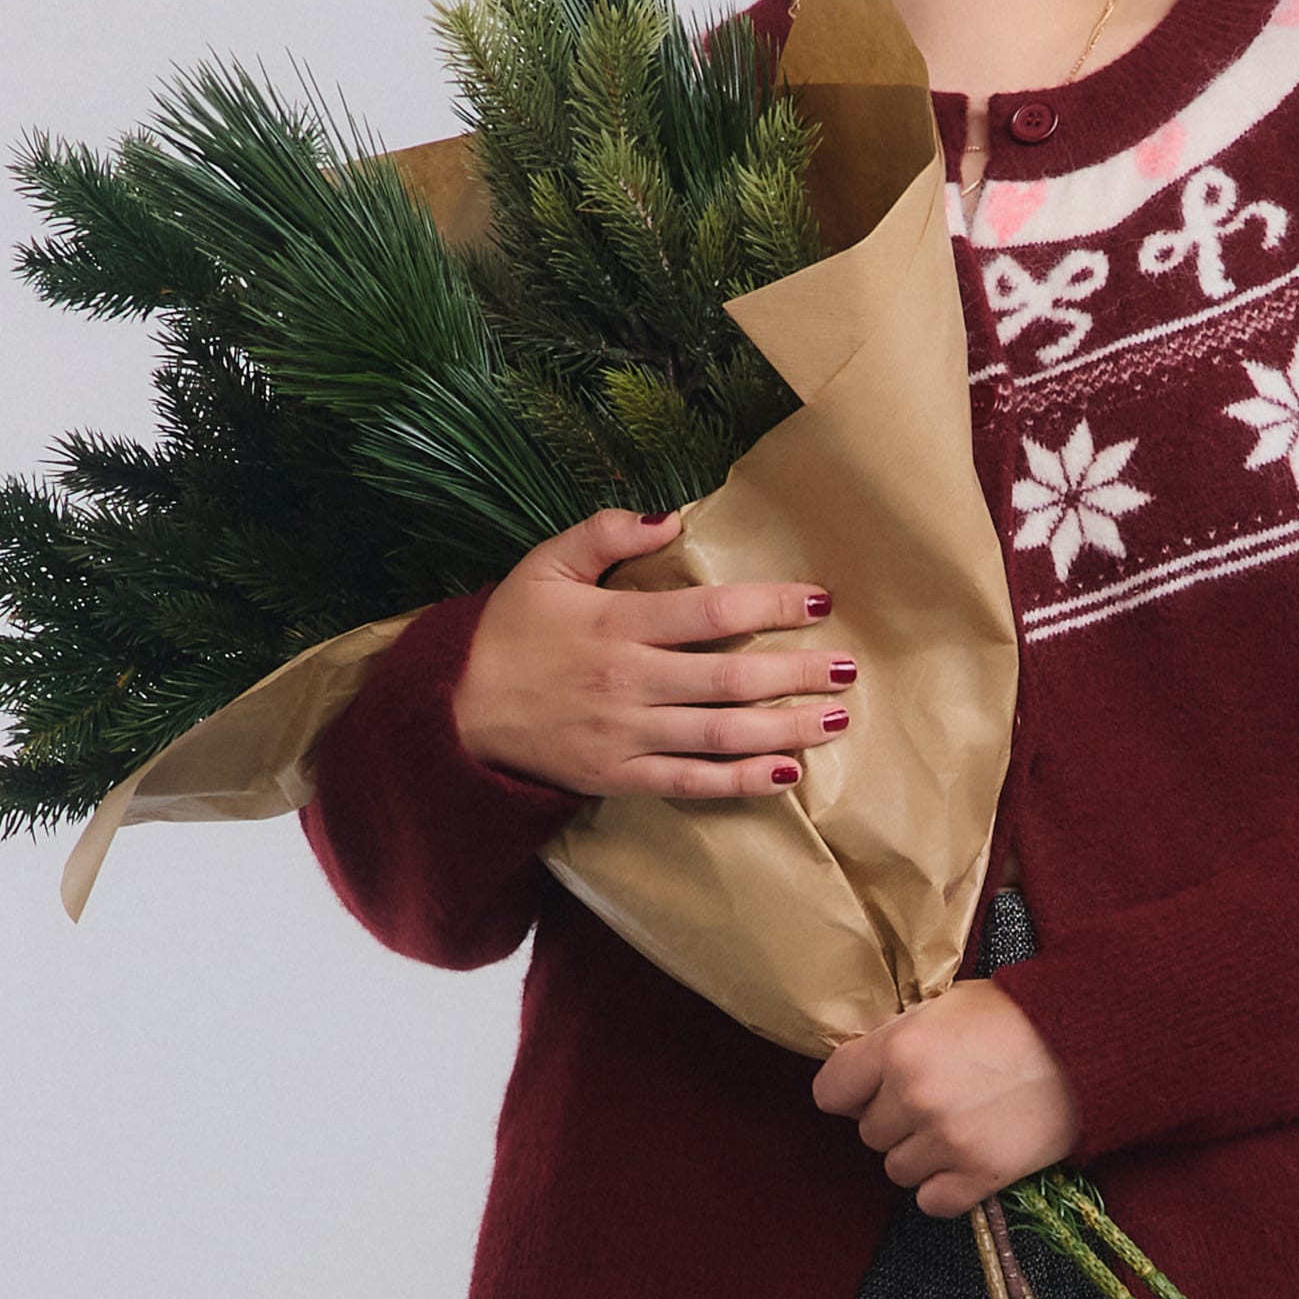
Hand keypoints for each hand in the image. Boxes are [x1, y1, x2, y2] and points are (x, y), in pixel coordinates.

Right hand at [451, 509, 856, 797]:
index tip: (819, 601)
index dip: (771, 604)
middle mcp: (629, 680)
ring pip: (721, 734)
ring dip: (784, 727)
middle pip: (730, 677)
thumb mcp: (544, 565)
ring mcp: (626, 735)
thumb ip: (604, 532)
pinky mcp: (619, 778)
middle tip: (846, 667)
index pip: (710, 611)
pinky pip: (691, 783)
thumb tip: (669, 515)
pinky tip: (785, 773)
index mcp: (616, 622)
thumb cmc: (507, 633)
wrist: (451, 713)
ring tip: (834, 719)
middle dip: (796, 672)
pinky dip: (740, 781)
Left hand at [810, 977, 1080, 1217]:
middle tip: (936, 1099)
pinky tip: (969, 1159)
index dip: (852, 1090)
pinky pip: (932, 1202)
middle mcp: (914, 1097)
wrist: (1089, 1042)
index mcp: (898, 1048)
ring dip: (921, 1154)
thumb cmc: (1017, 1013)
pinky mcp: (982, 1175)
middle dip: (895, 1120)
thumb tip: (865, 1068)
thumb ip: (899, 1038)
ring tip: (959, 1126)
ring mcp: (947, 1141)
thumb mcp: (944, 1006)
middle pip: (869, 1133)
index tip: (874, 1087)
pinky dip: (946, 1187)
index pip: (830, 1092)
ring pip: (897, 1170)